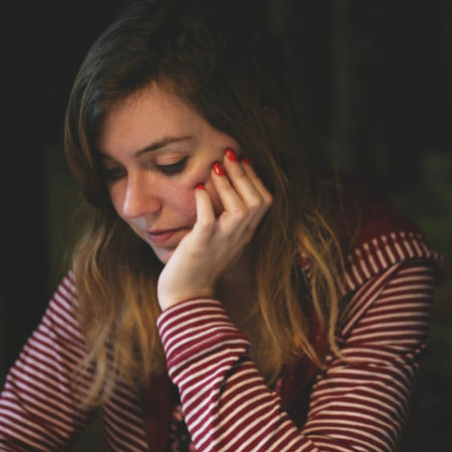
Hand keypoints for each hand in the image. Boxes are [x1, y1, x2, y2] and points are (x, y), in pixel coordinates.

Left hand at [157, 149, 272, 309]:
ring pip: (240, 208)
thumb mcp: (221, 242)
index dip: (255, 178)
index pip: (264, 202)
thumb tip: (221, 192)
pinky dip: (205, 202)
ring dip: (228, 184)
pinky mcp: (201, 245)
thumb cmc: (199, 267)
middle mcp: (239, 237)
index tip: (243, 160)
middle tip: (229, 153)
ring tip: (214, 167)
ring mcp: (222, 241)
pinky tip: (199, 190)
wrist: (186, 297)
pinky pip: (209, 220)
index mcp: (245, 235)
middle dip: (244, 173)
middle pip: (257, 201)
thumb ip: (227, 222)